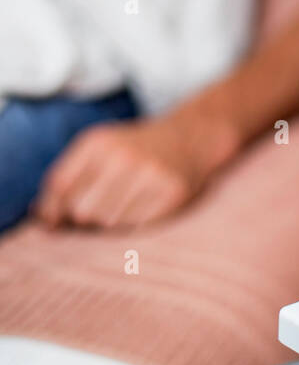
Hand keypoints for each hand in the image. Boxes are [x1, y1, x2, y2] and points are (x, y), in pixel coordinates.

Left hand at [33, 110, 240, 229]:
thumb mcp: (98, 150)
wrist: (191, 137)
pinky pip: (135, 227)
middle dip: (82, 219)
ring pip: (107, 223)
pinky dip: (132, 225)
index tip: (56, 220)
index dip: (52, 210)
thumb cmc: (134, 150)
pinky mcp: (171, 194)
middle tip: (96, 212)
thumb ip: (66, 180)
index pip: (59, 186)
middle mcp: (123, 155)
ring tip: (120, 209)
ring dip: (108, 224)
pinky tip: (140, 210)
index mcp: (99, 141)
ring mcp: (149, 174)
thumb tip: (41, 220)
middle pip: (80, 210)